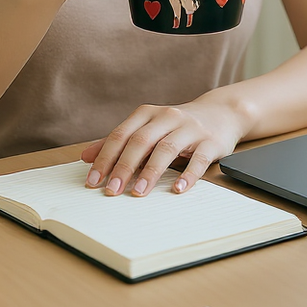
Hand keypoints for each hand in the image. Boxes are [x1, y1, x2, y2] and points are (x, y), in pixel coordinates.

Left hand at [80, 96, 247, 196]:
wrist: (221, 113)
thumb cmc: (177, 125)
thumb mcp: (147, 129)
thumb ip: (119, 142)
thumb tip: (85, 157)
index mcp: (147, 114)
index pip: (121, 135)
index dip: (105, 158)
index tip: (93, 180)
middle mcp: (167, 117)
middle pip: (141, 141)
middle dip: (124, 167)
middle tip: (111, 191)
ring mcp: (190, 128)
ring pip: (167, 149)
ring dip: (151, 172)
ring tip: (139, 193)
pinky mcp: (211, 142)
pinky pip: (198, 159)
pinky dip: (187, 175)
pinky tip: (177, 189)